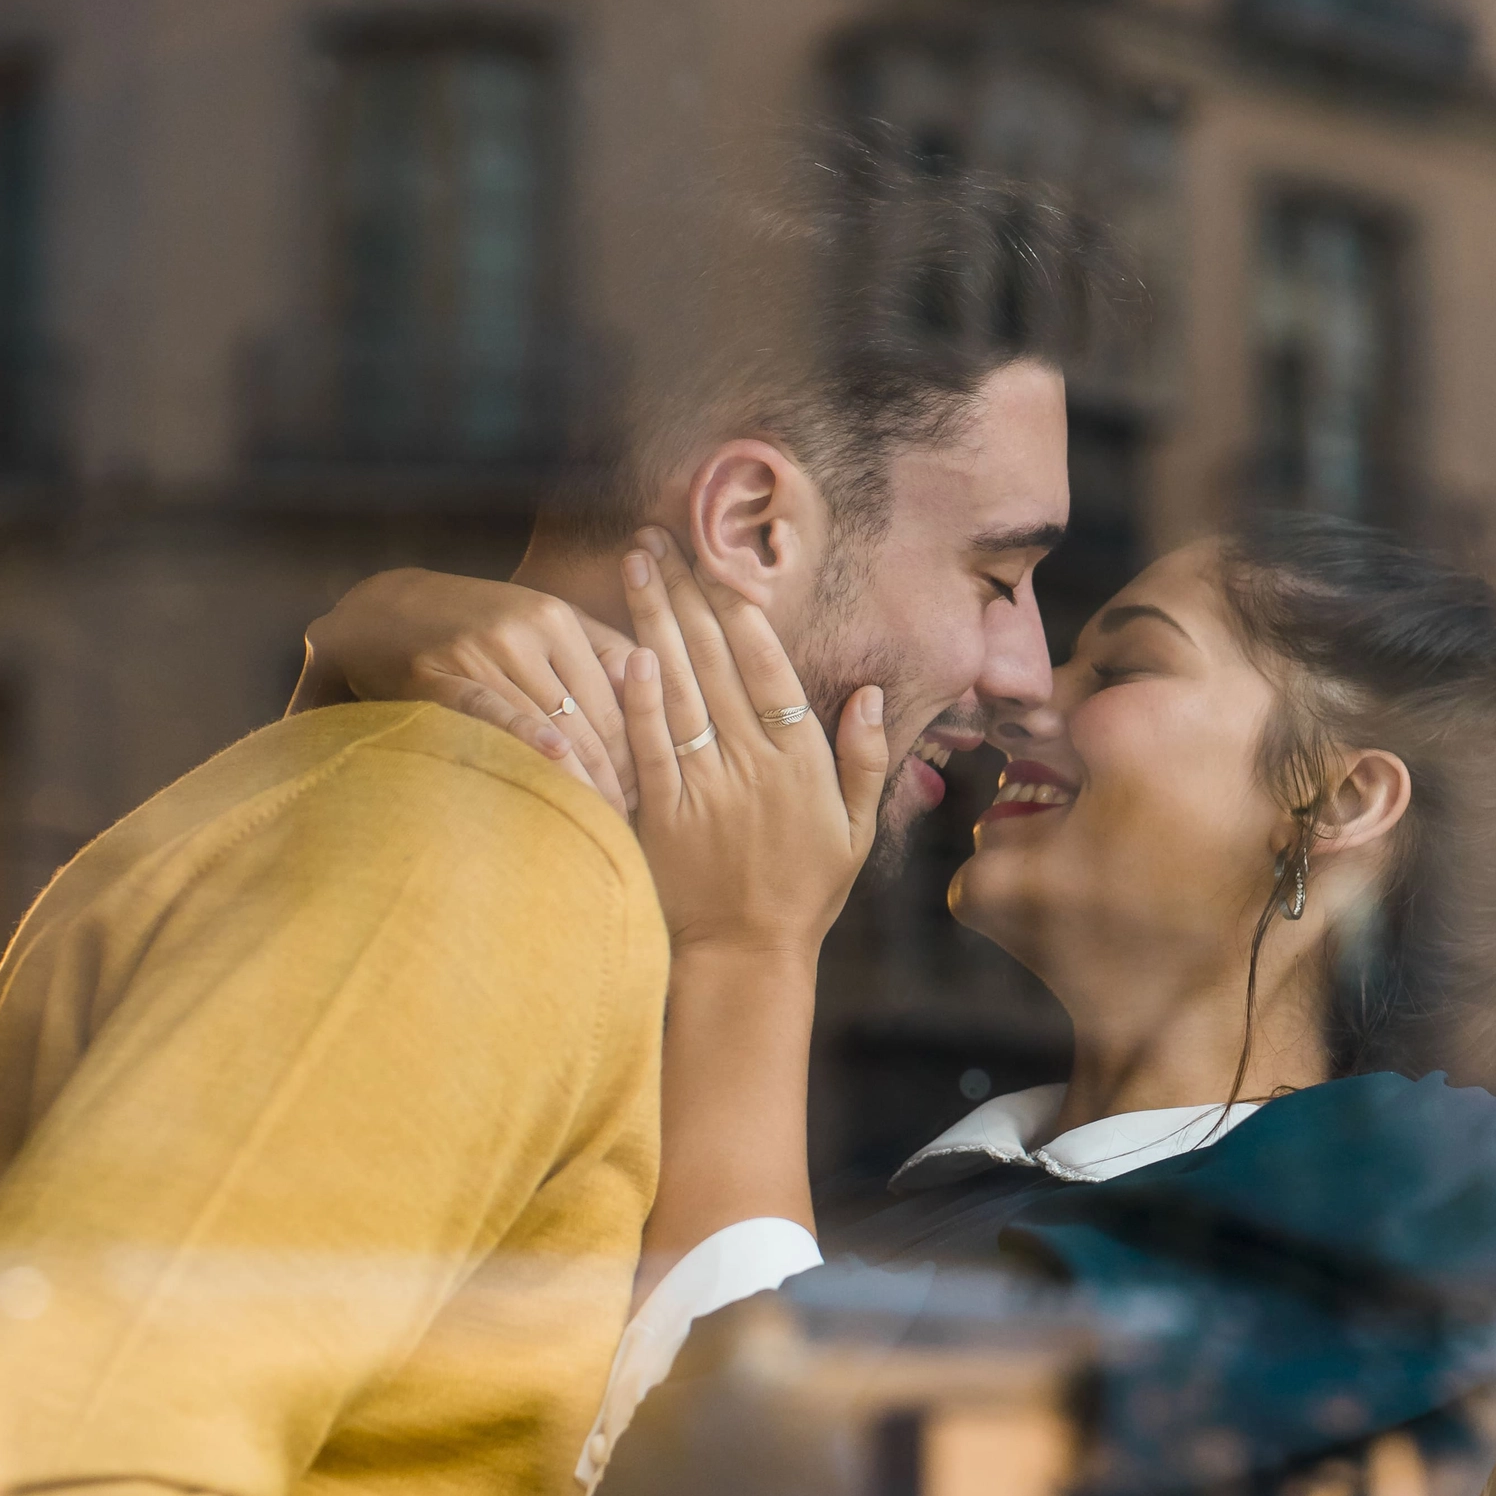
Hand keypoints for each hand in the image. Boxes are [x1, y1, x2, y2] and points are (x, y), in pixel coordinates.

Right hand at [289, 569, 638, 814]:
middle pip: (585, 715)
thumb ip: (597, 645)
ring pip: (548, 722)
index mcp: (556, 616)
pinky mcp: (439, 674)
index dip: (633, 747)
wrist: (386, 607)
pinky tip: (554, 760)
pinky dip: (524, 733)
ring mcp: (479, 652)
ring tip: (600, 816)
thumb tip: (650, 682)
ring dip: (578, 777)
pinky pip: (490, 709)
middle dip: (612, 772)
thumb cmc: (477, 621)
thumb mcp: (540, 617)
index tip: (644, 788)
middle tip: (628, 815)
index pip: (612, 696)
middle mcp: (522, 631)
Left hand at [619, 535, 886, 956]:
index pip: (770, 669)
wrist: (746, 958)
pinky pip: (649, 748)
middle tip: (659, 536)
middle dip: (686, 592)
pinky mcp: (661, 815)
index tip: (723, 561)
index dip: (744, 612)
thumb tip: (869, 693)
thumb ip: (864, 759)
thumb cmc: (803, 892)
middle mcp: (752, 766)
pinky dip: (638, 702)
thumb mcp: (854, 829)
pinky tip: (626, 652)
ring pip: (679, 690)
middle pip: (716, 661)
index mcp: (798, 762)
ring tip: (635, 565)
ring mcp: (704, 788)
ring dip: (654, 621)